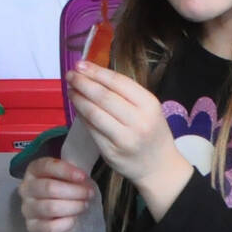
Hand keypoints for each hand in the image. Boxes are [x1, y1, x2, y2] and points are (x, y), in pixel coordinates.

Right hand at [18, 156, 96, 231]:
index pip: (46, 166)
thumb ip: (73, 172)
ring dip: (74, 206)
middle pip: (50, 188)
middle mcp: (26, 188)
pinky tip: (74, 219)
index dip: (66, 171)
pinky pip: (51, 227)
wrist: (58, 215)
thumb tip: (81, 175)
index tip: (83, 177)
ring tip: (84, 205)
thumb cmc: (64, 190)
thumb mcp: (68, 176)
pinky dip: (67, 223)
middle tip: (89, 193)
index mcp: (33, 170)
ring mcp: (27, 209)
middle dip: (75, 191)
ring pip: (51, 208)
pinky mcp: (32, 227)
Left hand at [67, 61, 191, 211]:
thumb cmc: (153, 133)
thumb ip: (127, 94)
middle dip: (83, 83)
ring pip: (94, 113)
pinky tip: (76, 107)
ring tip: (71, 89)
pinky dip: (81, 116)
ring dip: (78, 99)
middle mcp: (138, 121)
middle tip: (71, 75)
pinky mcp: (110, 152)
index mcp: (149, 105)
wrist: (160, 167)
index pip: (118, 82)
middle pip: (103, 96)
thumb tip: (94, 75)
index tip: (81, 64)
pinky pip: (91, 129)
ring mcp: (123, 138)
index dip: (96, 72)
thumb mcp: (149, 109)